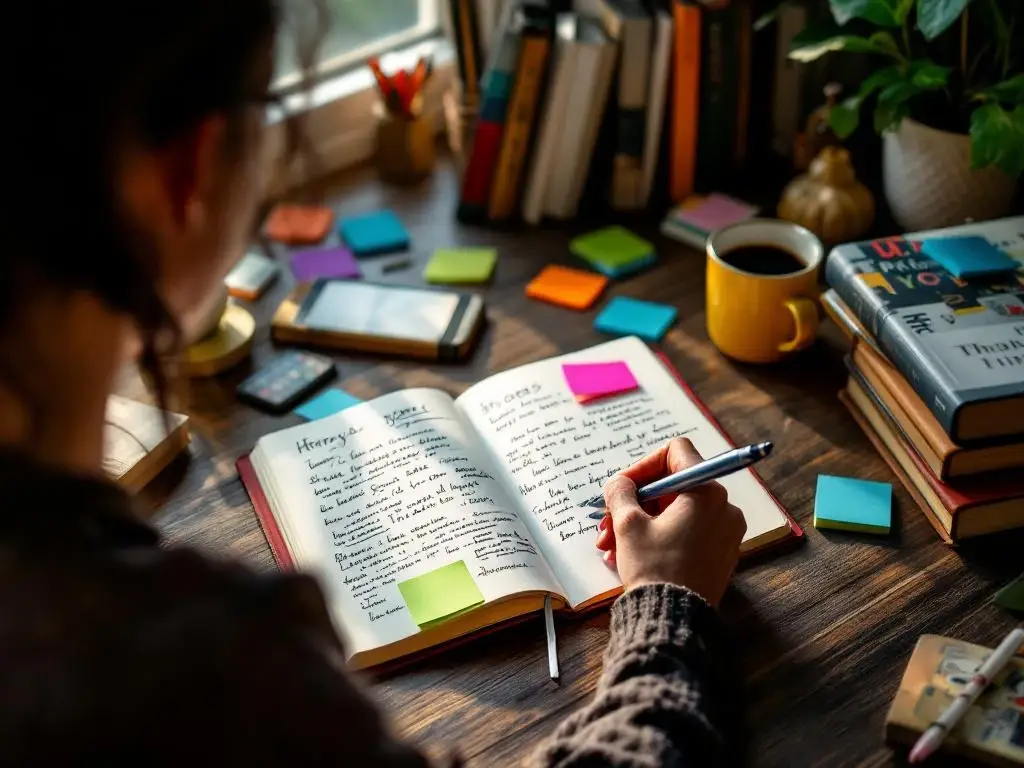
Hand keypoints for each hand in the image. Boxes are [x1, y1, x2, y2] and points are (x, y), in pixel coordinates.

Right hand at [594, 438, 745, 604]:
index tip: (624, 487)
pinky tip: (628, 555)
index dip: (644, 464)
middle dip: (635, 503)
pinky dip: (658, 536)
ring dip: (641, 523)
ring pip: (675, 512)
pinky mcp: (720, 554)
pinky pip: (686, 532)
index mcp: (707, 492)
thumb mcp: (628, 524)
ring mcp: (725, 533)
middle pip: (672, 486)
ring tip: (610, 545)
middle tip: (607, 522)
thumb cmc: (653, 568)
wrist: (673, 620)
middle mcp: (724, 508)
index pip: (676, 452)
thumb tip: (620, 483)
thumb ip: (621, 492)